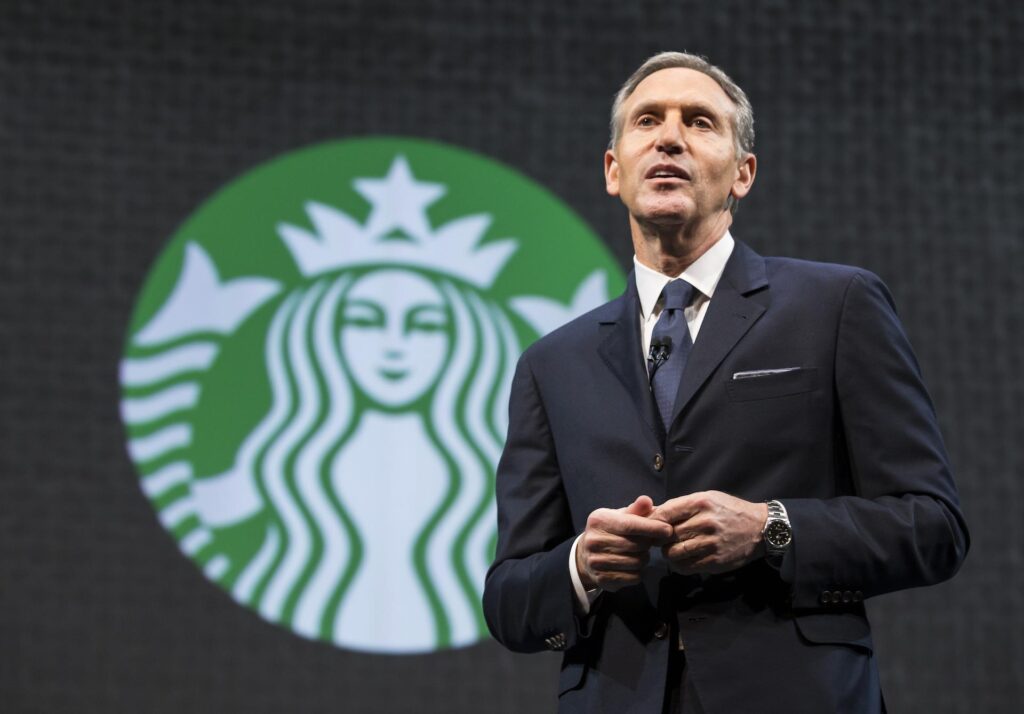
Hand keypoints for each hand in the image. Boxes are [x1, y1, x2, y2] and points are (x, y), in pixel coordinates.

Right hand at [575, 495, 673, 590]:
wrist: (586, 554)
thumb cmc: (610, 531)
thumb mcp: (619, 516)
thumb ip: (635, 509)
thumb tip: (646, 500)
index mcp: (599, 521)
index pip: (630, 525)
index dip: (652, 527)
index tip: (668, 530)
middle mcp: (594, 541)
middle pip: (636, 545)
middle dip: (648, 544)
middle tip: (648, 542)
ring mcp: (596, 561)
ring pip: (636, 562)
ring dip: (644, 558)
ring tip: (639, 553)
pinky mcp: (602, 579)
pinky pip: (633, 577)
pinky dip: (638, 572)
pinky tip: (632, 566)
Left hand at [650, 491, 767, 574]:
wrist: (761, 529)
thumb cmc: (729, 511)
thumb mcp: (707, 498)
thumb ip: (681, 505)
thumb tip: (651, 512)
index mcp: (701, 502)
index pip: (664, 513)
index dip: (652, 522)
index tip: (648, 527)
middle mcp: (705, 522)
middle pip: (666, 535)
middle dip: (660, 539)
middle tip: (660, 540)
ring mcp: (711, 543)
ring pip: (673, 553)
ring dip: (668, 554)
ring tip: (672, 550)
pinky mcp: (715, 561)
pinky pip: (686, 567)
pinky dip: (679, 565)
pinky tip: (682, 560)